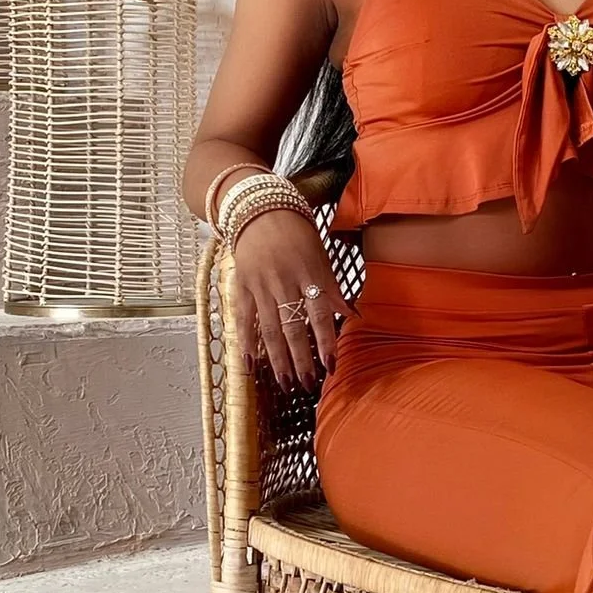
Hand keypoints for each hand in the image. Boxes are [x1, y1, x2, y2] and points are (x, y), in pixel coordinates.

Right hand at [229, 207, 351, 392]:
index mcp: (308, 273)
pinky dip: (247, 344)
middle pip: (293, 327)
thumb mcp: (320, 256)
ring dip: (278, 360)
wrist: (259, 209)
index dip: (325, 341)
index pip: (319, 314)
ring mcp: (260, 286)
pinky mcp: (241, 287)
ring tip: (286, 383)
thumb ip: (332, 288)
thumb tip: (352, 316)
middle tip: (308, 384)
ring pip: (269, 330)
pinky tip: (252, 365)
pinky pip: (244, 320)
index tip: (331, 366)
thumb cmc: (296, 233)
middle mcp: (284, 282)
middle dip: (301, 359)